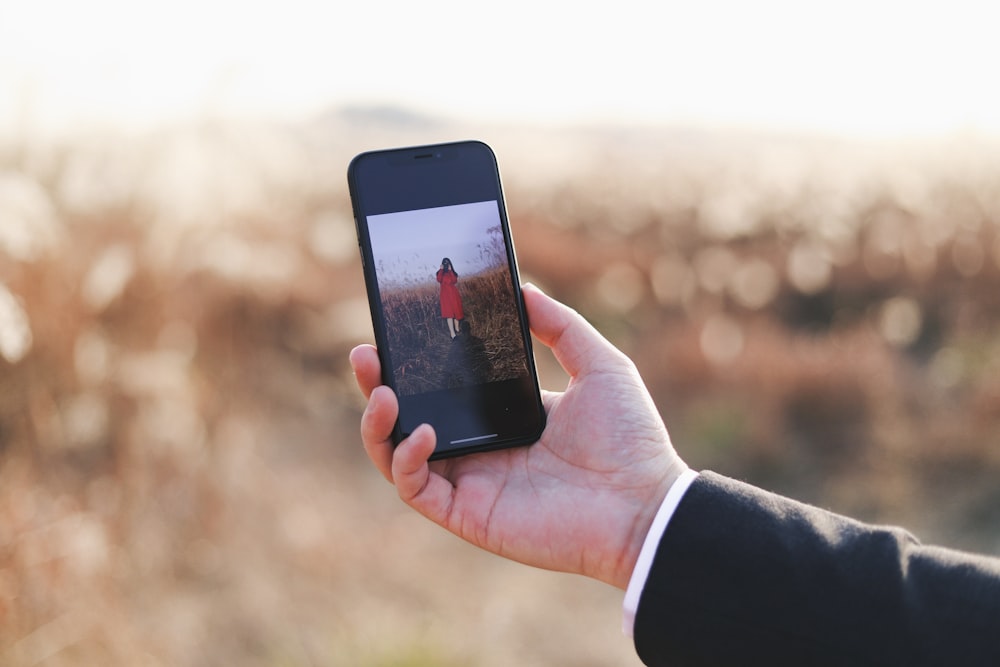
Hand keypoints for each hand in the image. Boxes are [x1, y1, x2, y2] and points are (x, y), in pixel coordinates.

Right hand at [349, 283, 687, 588]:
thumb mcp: (598, 364)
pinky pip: (416, 488)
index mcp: (502, 415)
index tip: (394, 328)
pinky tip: (424, 433)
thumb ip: (561, 325)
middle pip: (407, 418)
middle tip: (366, 353)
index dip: (412, 362)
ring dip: (378, 424)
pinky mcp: (468, 514)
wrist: (645, 504)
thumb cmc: (630, 439)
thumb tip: (523, 288)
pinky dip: (406, 460)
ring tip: (382, 392)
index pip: (442, 387)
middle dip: (376, 387)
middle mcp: (479, 448)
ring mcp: (470, 482)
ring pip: (397, 454)